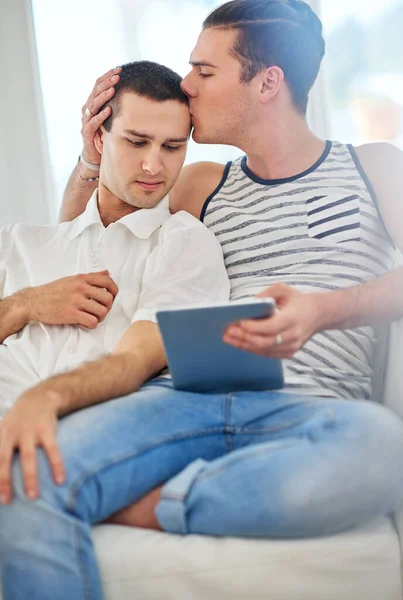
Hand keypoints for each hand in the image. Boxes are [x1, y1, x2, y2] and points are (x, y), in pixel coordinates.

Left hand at [0, 387, 64, 502]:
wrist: (39, 398)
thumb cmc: (18, 422)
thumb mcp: (3, 431)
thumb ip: (0, 449)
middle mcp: (11, 433)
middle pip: (4, 458)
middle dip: (4, 480)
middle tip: (6, 501)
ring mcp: (29, 431)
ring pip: (28, 457)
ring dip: (30, 478)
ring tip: (33, 497)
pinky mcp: (47, 429)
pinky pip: (52, 450)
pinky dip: (56, 465)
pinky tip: (60, 480)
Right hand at [20, 270, 118, 328]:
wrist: (33, 301)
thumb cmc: (53, 291)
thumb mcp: (72, 279)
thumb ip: (90, 276)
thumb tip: (107, 272)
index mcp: (81, 278)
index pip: (107, 281)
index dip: (114, 290)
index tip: (112, 296)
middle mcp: (80, 288)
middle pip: (108, 298)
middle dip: (108, 306)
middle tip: (101, 310)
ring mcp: (76, 301)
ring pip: (102, 311)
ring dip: (101, 317)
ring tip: (93, 317)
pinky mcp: (71, 314)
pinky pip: (92, 322)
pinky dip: (92, 324)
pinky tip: (86, 322)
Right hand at [81, 66, 121, 164]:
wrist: (95, 156)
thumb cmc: (106, 135)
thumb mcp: (113, 118)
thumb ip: (118, 106)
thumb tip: (138, 94)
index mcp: (93, 103)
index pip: (98, 85)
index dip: (108, 76)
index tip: (120, 69)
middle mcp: (87, 110)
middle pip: (95, 91)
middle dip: (106, 82)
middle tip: (117, 76)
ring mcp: (86, 121)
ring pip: (92, 105)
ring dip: (103, 96)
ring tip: (113, 89)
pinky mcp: (87, 133)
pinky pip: (93, 123)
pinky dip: (100, 116)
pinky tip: (109, 110)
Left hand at [223, 283, 322, 357]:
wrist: (319, 314)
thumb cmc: (299, 300)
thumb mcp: (283, 290)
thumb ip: (266, 294)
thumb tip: (250, 303)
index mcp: (292, 318)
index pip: (270, 327)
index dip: (252, 327)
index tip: (238, 322)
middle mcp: (293, 335)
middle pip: (264, 342)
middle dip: (243, 338)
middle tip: (228, 332)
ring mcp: (292, 346)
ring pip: (264, 351)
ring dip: (245, 345)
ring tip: (229, 339)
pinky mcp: (289, 352)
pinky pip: (268, 354)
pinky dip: (253, 349)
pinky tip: (241, 343)